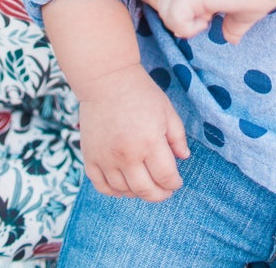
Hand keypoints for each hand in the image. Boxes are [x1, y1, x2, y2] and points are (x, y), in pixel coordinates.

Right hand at [79, 63, 187, 202]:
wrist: (106, 80)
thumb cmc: (140, 93)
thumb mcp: (167, 111)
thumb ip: (178, 137)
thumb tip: (184, 158)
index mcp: (150, 141)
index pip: (165, 177)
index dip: (174, 183)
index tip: (176, 182)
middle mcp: (127, 154)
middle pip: (145, 190)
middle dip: (159, 195)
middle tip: (165, 191)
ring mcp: (106, 159)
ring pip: (124, 191)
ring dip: (138, 193)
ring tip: (146, 185)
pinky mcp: (90, 158)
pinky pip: (103, 187)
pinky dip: (115, 192)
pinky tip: (124, 186)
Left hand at [157, 0, 275, 44]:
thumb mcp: (242, 10)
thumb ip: (232, 24)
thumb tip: (231, 39)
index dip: (183, 13)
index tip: (205, 20)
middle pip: (162, 2)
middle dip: (179, 20)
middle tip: (204, 22)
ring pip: (163, 10)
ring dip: (182, 23)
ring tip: (207, 20)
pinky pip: (173, 17)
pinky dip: (186, 27)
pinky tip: (207, 22)